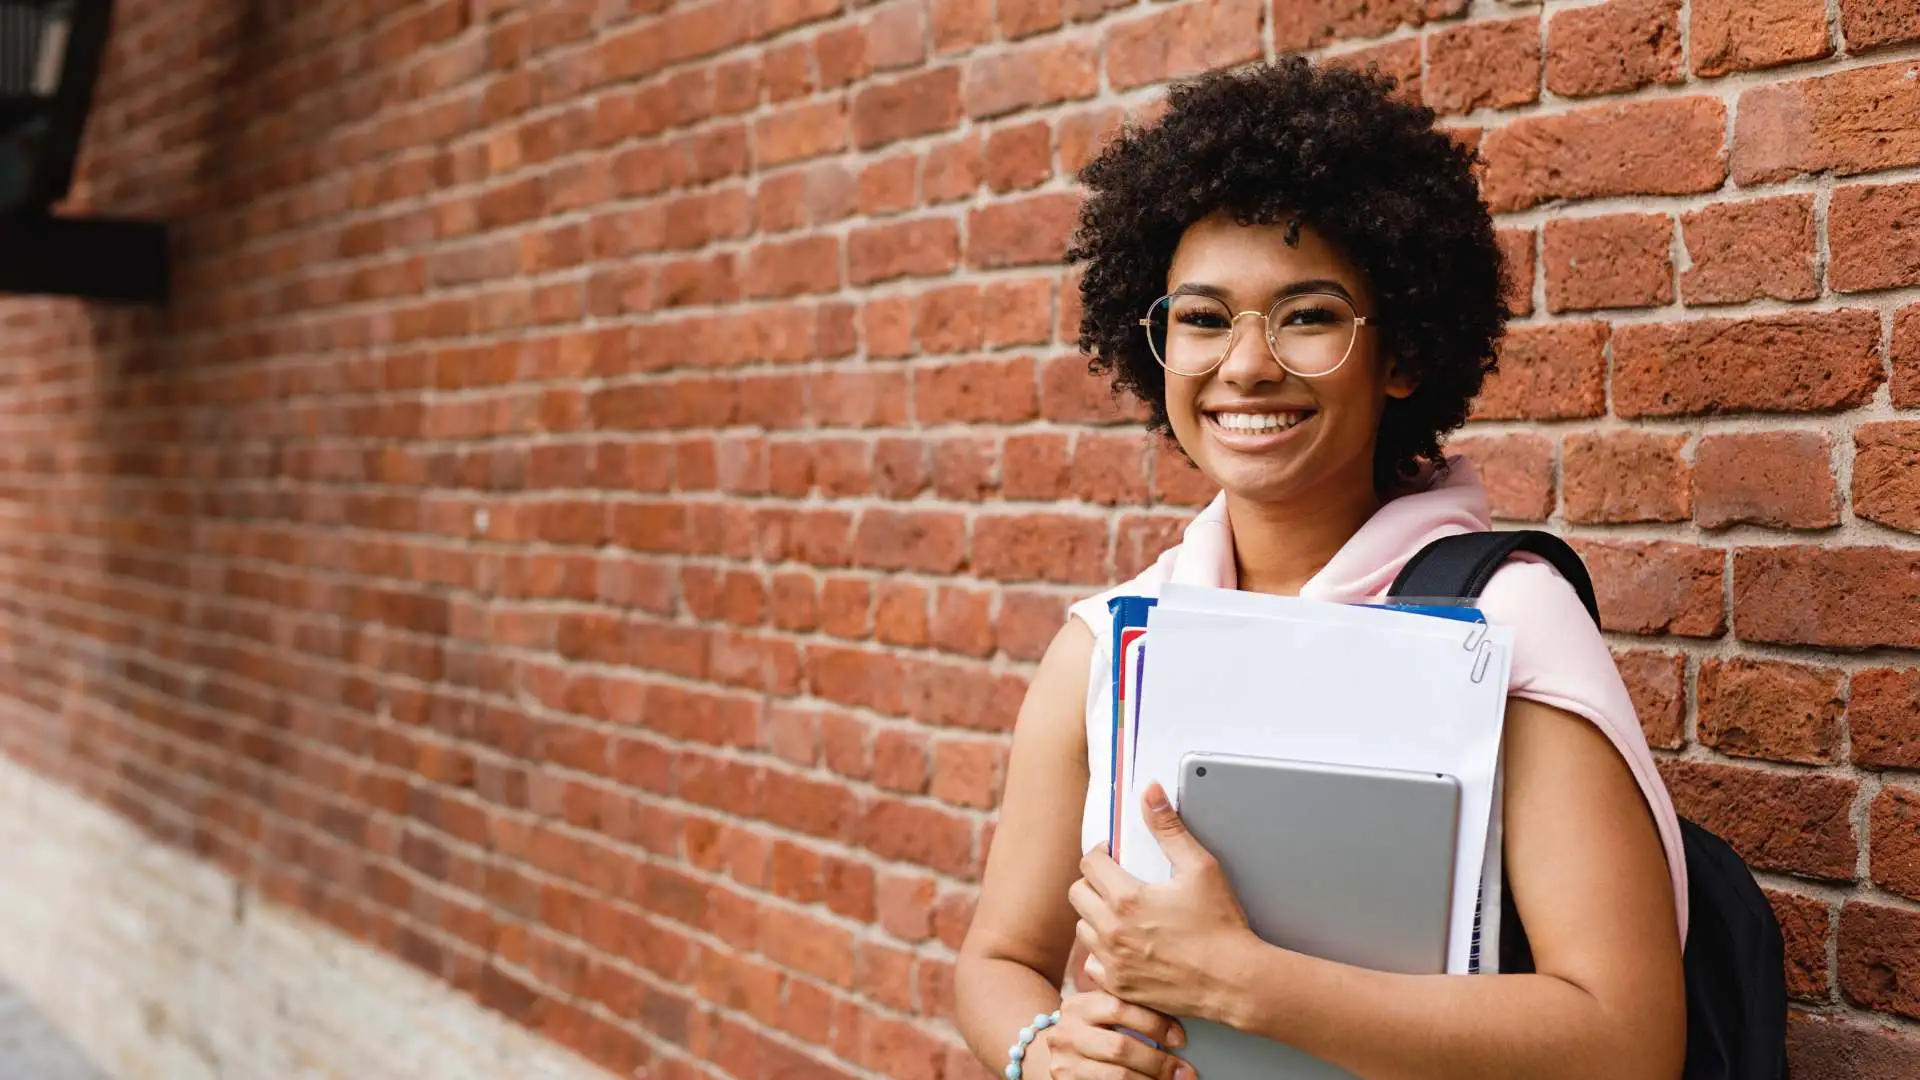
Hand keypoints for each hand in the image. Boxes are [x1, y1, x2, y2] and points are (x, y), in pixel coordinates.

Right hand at [1043, 990, 1190, 1078]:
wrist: (1053, 1053)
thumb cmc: (1089, 1030)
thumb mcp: (1098, 1012)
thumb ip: (1126, 1007)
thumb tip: (1176, 1019)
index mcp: (1079, 1006)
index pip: (1119, 1007)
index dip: (1154, 1023)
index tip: (1180, 1039)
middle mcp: (1067, 1033)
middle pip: (1120, 1047)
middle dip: (1158, 1061)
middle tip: (1184, 1071)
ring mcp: (1065, 1063)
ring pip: (1117, 1075)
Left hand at [1069, 783, 1257, 1020]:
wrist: (1234, 982)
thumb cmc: (1220, 928)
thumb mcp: (1200, 868)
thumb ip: (1169, 828)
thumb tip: (1150, 794)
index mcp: (1126, 899)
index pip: (1089, 863)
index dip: (1102, 854)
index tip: (1115, 857)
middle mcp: (1112, 931)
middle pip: (1077, 894)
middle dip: (1094, 883)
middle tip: (1116, 883)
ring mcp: (1113, 962)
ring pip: (1082, 929)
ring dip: (1096, 917)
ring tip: (1123, 914)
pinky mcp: (1119, 986)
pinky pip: (1092, 964)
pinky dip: (1103, 954)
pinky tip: (1125, 947)